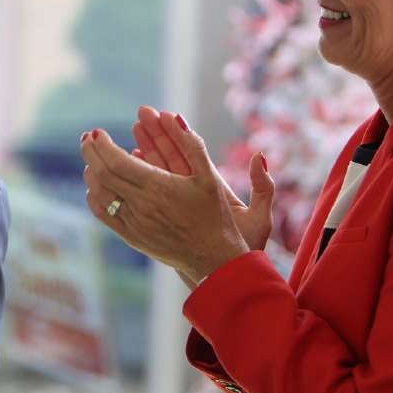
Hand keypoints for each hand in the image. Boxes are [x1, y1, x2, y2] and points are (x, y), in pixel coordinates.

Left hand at [80, 115, 253, 282]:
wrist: (213, 258)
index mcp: (159, 187)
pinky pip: (104, 215)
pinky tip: (95, 185)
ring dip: (91, 173)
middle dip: (90, 153)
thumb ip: (191, 145)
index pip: (116, 161)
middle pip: (103, 175)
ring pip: (100, 194)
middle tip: (87, 138)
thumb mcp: (209, 177)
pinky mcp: (131, 237)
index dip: (102, 145)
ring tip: (91, 158)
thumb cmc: (215, 215)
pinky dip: (94, 196)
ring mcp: (134, 223)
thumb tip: (174, 116)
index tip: (97, 132)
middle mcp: (142, 205)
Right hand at [131, 106, 273, 250]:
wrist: (228, 277)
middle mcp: (194, 192)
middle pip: (171, 158)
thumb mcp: (259, 220)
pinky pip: (150, 192)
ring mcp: (178, 203)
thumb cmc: (245, 251)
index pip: (193, 154)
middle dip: (156, 135)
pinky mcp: (167, 215)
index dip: (179, 134)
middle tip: (141, 114)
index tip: (166, 114)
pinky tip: (128, 162)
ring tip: (132, 129)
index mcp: (213, 188)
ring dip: (144, 151)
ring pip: (157, 172)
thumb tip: (260, 156)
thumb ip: (263, 188)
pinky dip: (139, 176)